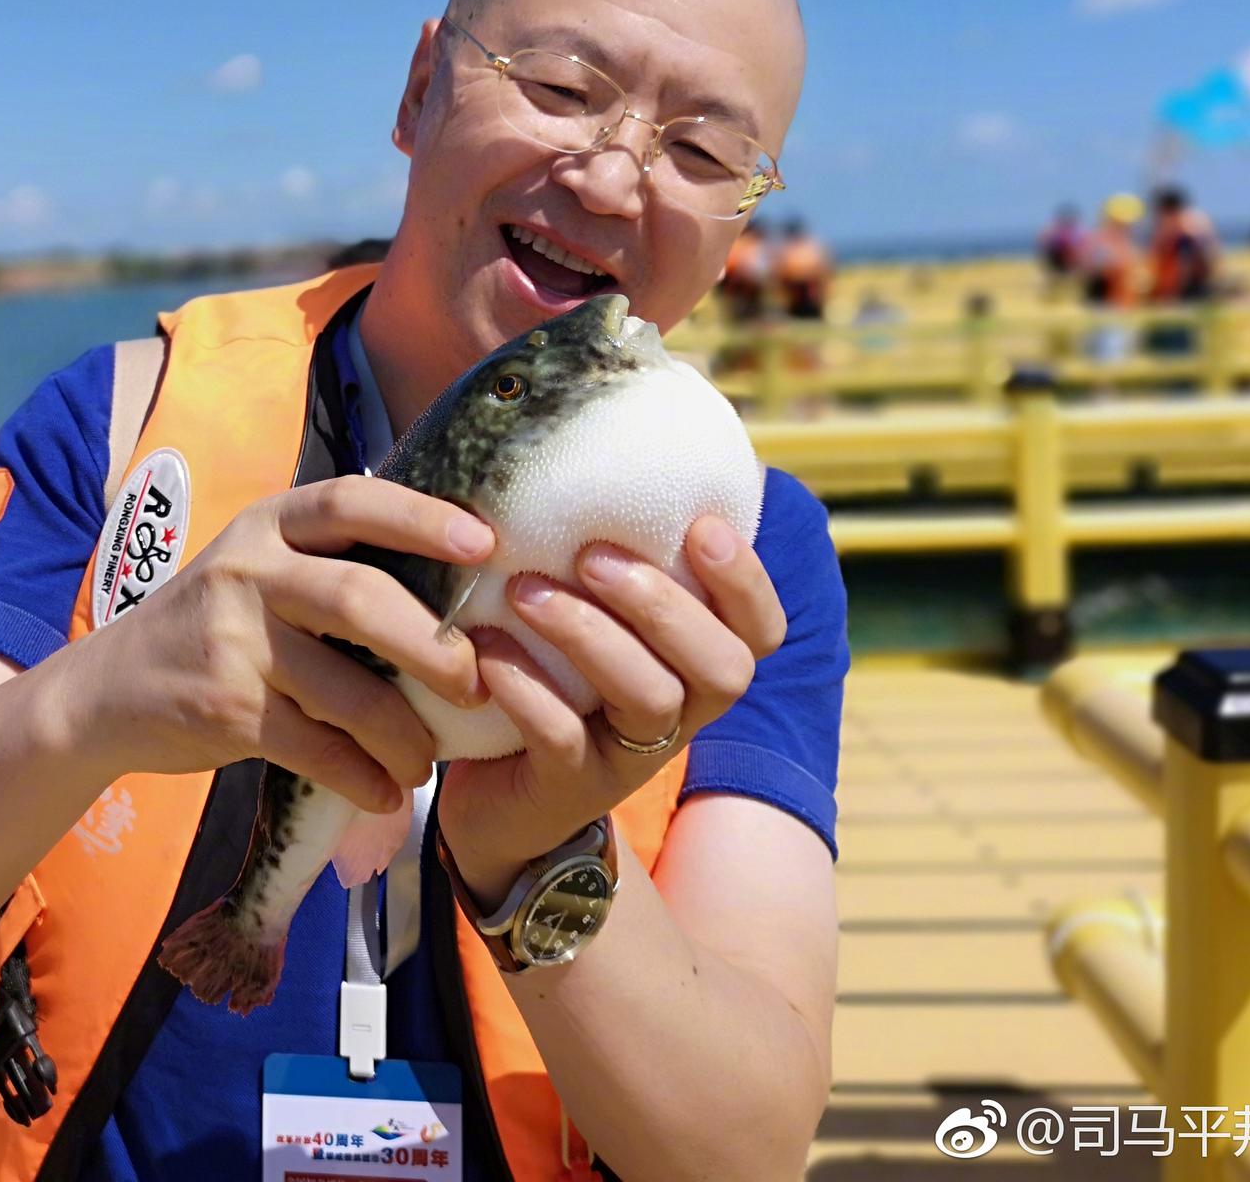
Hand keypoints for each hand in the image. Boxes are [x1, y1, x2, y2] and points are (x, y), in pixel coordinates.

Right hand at [56, 475, 493, 814]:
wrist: (107, 692)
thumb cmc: (214, 626)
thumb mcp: (256, 568)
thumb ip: (328, 562)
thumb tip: (453, 577)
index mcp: (268, 525)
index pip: (351, 502)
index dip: (422, 518)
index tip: (484, 543)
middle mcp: (247, 571)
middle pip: (360, 597)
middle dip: (433, 647)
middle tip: (475, 684)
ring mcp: (232, 641)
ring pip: (347, 689)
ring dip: (402, 734)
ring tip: (425, 760)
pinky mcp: (225, 708)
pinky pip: (316, 748)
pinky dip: (361, 778)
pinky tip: (384, 793)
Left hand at [437, 513, 785, 908]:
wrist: (497, 798)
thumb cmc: (550, 680)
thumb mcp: (590, 622)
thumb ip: (610, 562)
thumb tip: (596, 449)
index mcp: (696, 666)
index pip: (760, 630)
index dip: (746, 581)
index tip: (702, 527)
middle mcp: (681, 716)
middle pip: (722, 668)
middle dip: (663, 603)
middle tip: (591, 554)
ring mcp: (629, 757)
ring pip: (647, 698)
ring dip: (590, 635)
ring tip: (526, 591)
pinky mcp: (569, 788)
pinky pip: (564, 740)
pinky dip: (529, 689)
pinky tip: (489, 652)